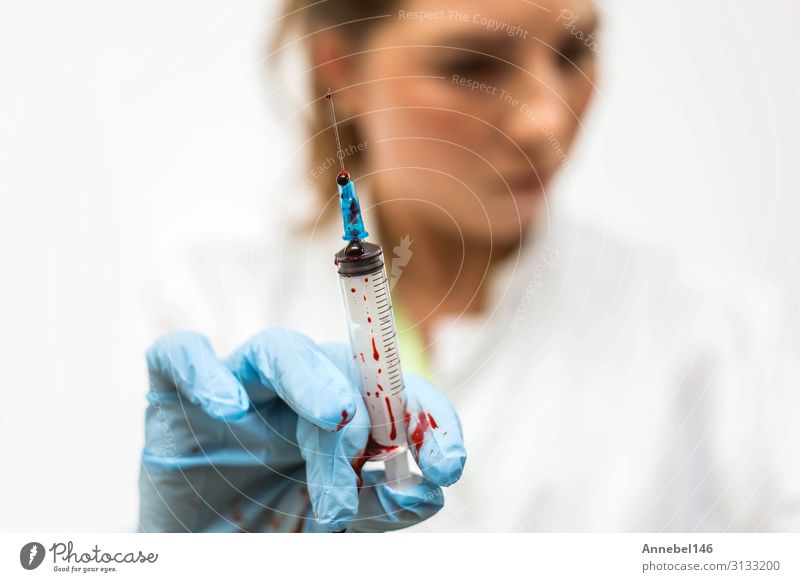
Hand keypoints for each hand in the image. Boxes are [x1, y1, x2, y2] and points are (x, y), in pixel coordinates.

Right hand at [138, 329, 465, 531]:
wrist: (193, 545)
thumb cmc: (262, 526)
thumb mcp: (331, 523)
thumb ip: (377, 504)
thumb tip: (430, 491)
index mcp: (337, 418)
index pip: (392, 394)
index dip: (428, 417)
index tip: (448, 464)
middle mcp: (292, 394)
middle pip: (339, 365)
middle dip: (362, 407)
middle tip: (365, 454)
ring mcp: (236, 387)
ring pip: (277, 349)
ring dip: (310, 378)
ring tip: (336, 417)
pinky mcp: (173, 392)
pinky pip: (183, 355)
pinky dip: (205, 370)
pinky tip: (228, 406)